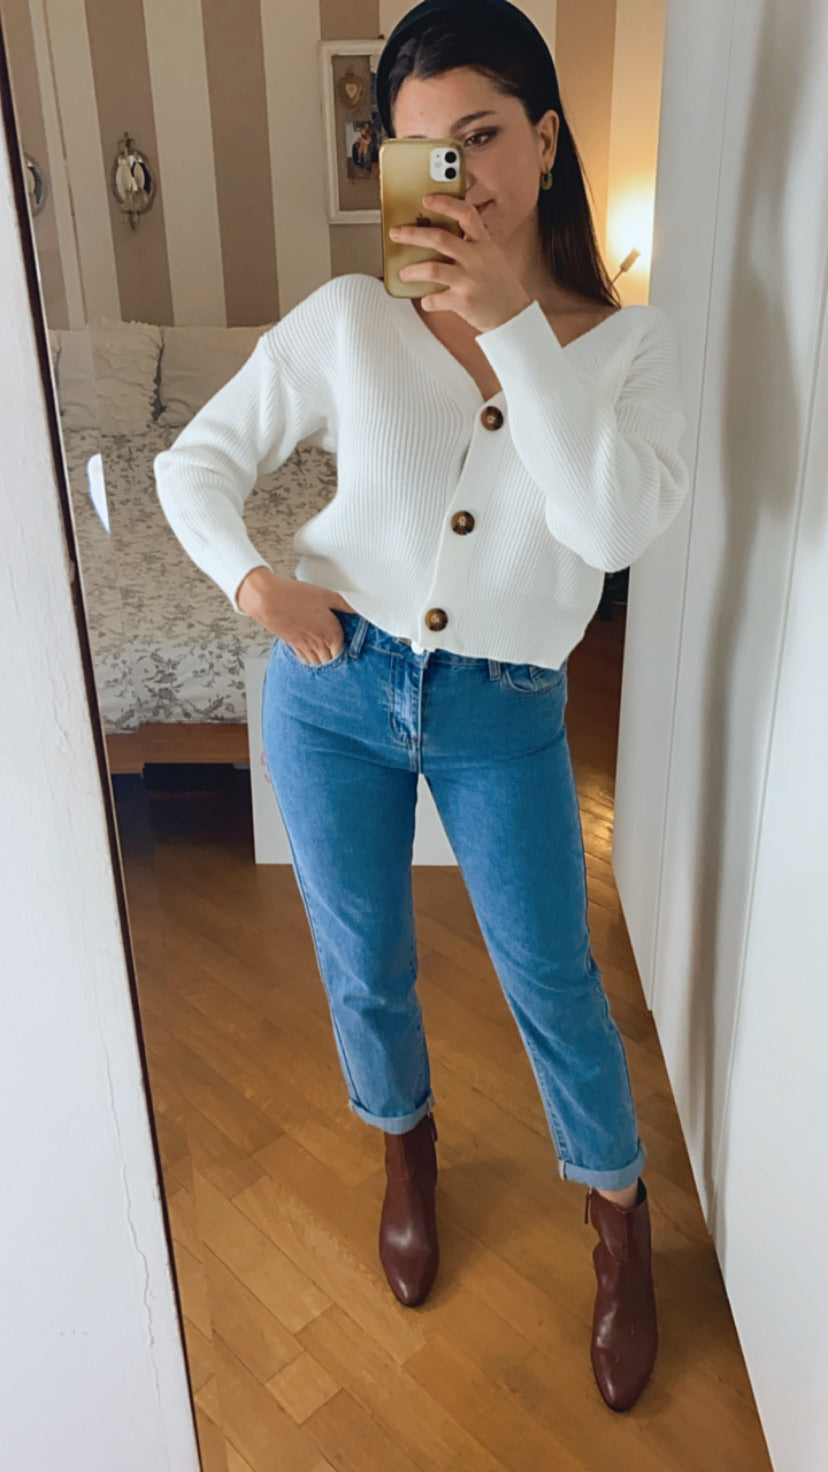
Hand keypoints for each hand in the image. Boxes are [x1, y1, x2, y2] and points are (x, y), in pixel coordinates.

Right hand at [236, 566, 356, 663]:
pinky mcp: (293, 645)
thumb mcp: (325, 596)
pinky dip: (311, 660)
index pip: (344, 650)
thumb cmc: (295, 596)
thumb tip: (358, 609)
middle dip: (336, 658)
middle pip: (332, 660)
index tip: (349, 646)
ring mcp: (305, 647)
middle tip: (339, 653)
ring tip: (327, 656)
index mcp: (331, 633)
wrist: (268, 599)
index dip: (347, 649)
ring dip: (324, 661)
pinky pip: (306, 660)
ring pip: (319, 663)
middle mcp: (319, 644)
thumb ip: (344, 604)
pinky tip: (313, 655)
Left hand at [388, 194, 531, 331]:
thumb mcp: (491, 256)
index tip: (427, 199)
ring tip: (404, 273)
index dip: (445, 203)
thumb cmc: (498, 285)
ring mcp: (470, 280)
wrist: (513, 315)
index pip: (466, 214)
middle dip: (413, 234)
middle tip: (396, 233)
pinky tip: (427, 300)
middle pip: (440, 239)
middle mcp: (477, 258)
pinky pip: (436, 299)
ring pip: (433, 269)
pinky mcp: (465, 302)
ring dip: (413, 270)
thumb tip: (435, 236)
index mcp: (484, 243)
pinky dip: (427, 300)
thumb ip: (470, 244)